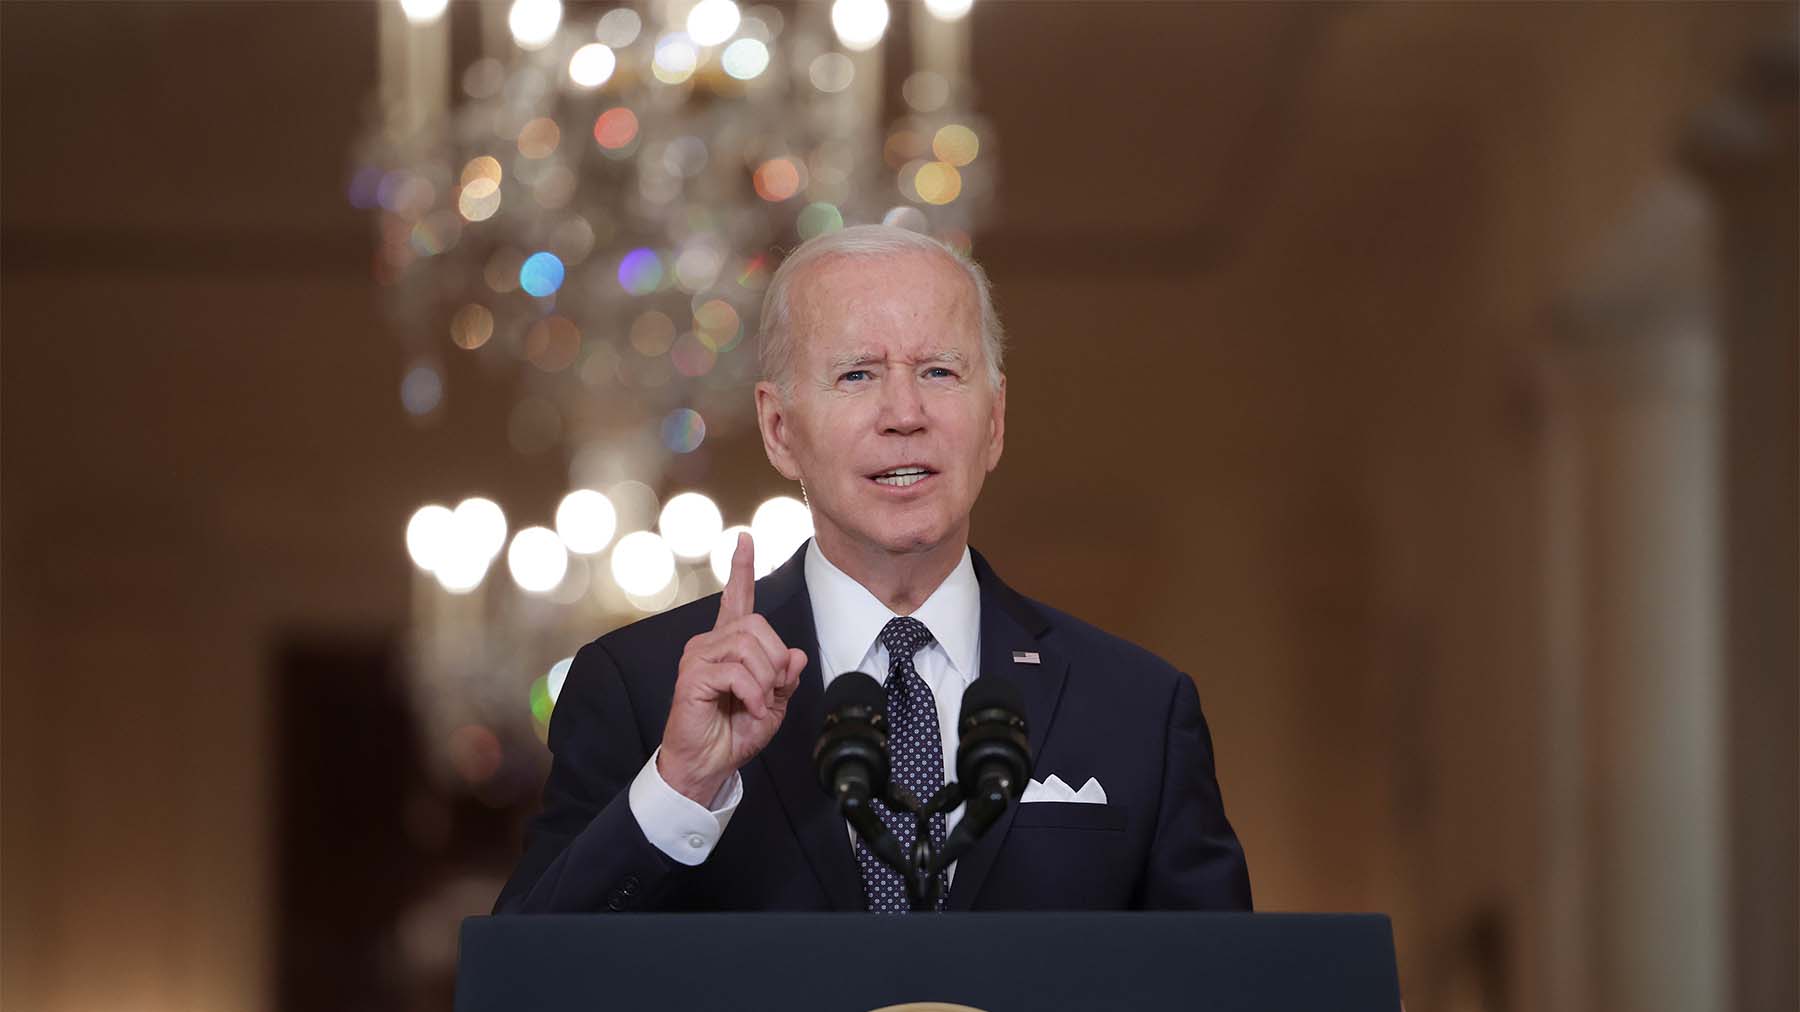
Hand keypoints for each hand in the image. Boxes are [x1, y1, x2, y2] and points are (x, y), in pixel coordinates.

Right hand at [657, 532, 807, 805]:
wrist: (707, 764)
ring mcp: (698, 657)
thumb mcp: (772, 705)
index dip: (741, 568)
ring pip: (750, 647)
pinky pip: (737, 671)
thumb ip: (784, 678)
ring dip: (765, 680)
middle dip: (776, 660)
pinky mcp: (692, 676)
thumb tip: (796, 655)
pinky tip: (749, 709)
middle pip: (758, 625)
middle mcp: (710, 643)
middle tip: (771, 690)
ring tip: (757, 703)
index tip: (744, 538)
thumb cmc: (733, 733)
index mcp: (729, 645)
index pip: (736, 598)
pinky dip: (754, 693)